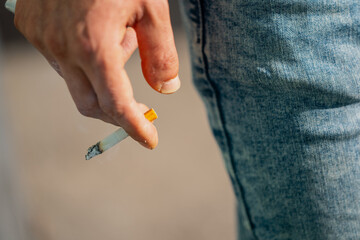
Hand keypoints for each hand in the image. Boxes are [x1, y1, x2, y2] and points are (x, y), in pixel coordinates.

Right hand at [13, 0, 179, 148]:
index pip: (117, 104)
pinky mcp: (31, 29)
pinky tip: (93, 32)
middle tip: (139, 100)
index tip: (150, 140)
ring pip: (76, 83)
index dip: (135, 128)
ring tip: (116, 39)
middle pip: (91, 105)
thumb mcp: (151, 8)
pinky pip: (60, 61)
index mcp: (95, 44)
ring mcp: (43, 39)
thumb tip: (166, 90)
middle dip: (117, 110)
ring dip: (101, 76)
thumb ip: (161, 54)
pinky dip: (82, 60)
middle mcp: (63, 48)